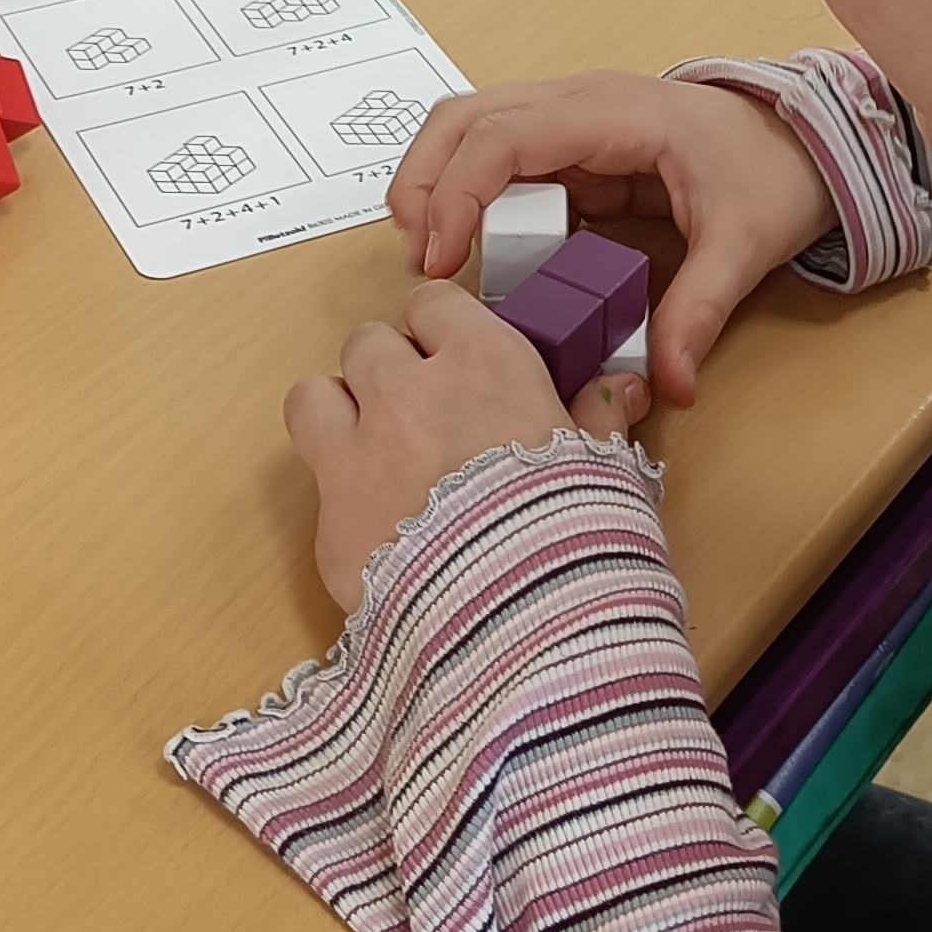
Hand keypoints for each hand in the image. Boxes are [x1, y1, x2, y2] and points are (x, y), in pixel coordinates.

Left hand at [288, 281, 647, 605]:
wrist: (523, 627)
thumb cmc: (573, 539)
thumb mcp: (605, 469)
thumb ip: (599, 420)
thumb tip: (617, 392)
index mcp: (484, 365)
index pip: (436, 305)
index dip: (443, 330)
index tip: (455, 357)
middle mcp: (410, 395)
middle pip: (369, 343)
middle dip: (388, 370)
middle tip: (420, 411)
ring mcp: (359, 455)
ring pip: (314, 396)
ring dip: (338, 414)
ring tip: (373, 453)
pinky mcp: (329, 524)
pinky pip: (315, 485)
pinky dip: (338, 498)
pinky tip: (378, 532)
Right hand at [387, 71, 833, 405]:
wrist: (806, 141)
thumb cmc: (774, 173)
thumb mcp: (743, 247)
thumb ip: (697, 314)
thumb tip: (667, 384)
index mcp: (616, 115)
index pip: (504, 134)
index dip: (457, 192)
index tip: (439, 258)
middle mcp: (580, 102)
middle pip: (464, 117)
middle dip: (424, 182)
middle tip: (420, 260)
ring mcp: (571, 117)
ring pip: (470, 127)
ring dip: (437, 182)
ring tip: (433, 255)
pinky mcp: (570, 144)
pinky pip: (498, 154)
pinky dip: (467, 191)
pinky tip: (471, 246)